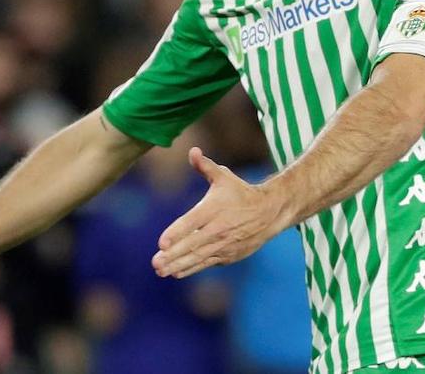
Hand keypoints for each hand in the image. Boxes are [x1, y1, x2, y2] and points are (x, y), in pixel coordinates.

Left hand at [152, 147, 288, 278]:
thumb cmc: (241, 193)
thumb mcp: (224, 176)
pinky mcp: (228, 255)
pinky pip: (207, 263)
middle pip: (193, 244)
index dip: (177, 233)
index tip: (161, 243)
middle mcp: (218, 228)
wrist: (269, 212)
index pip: (192, 222)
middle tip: (155, 262)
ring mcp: (224, 244)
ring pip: (198, 257)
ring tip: (161, 270)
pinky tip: (176, 272)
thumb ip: (205, 166)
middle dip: (173, 255)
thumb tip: (192, 151)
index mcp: (214, 209)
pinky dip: (192, 268)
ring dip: (178, 265)